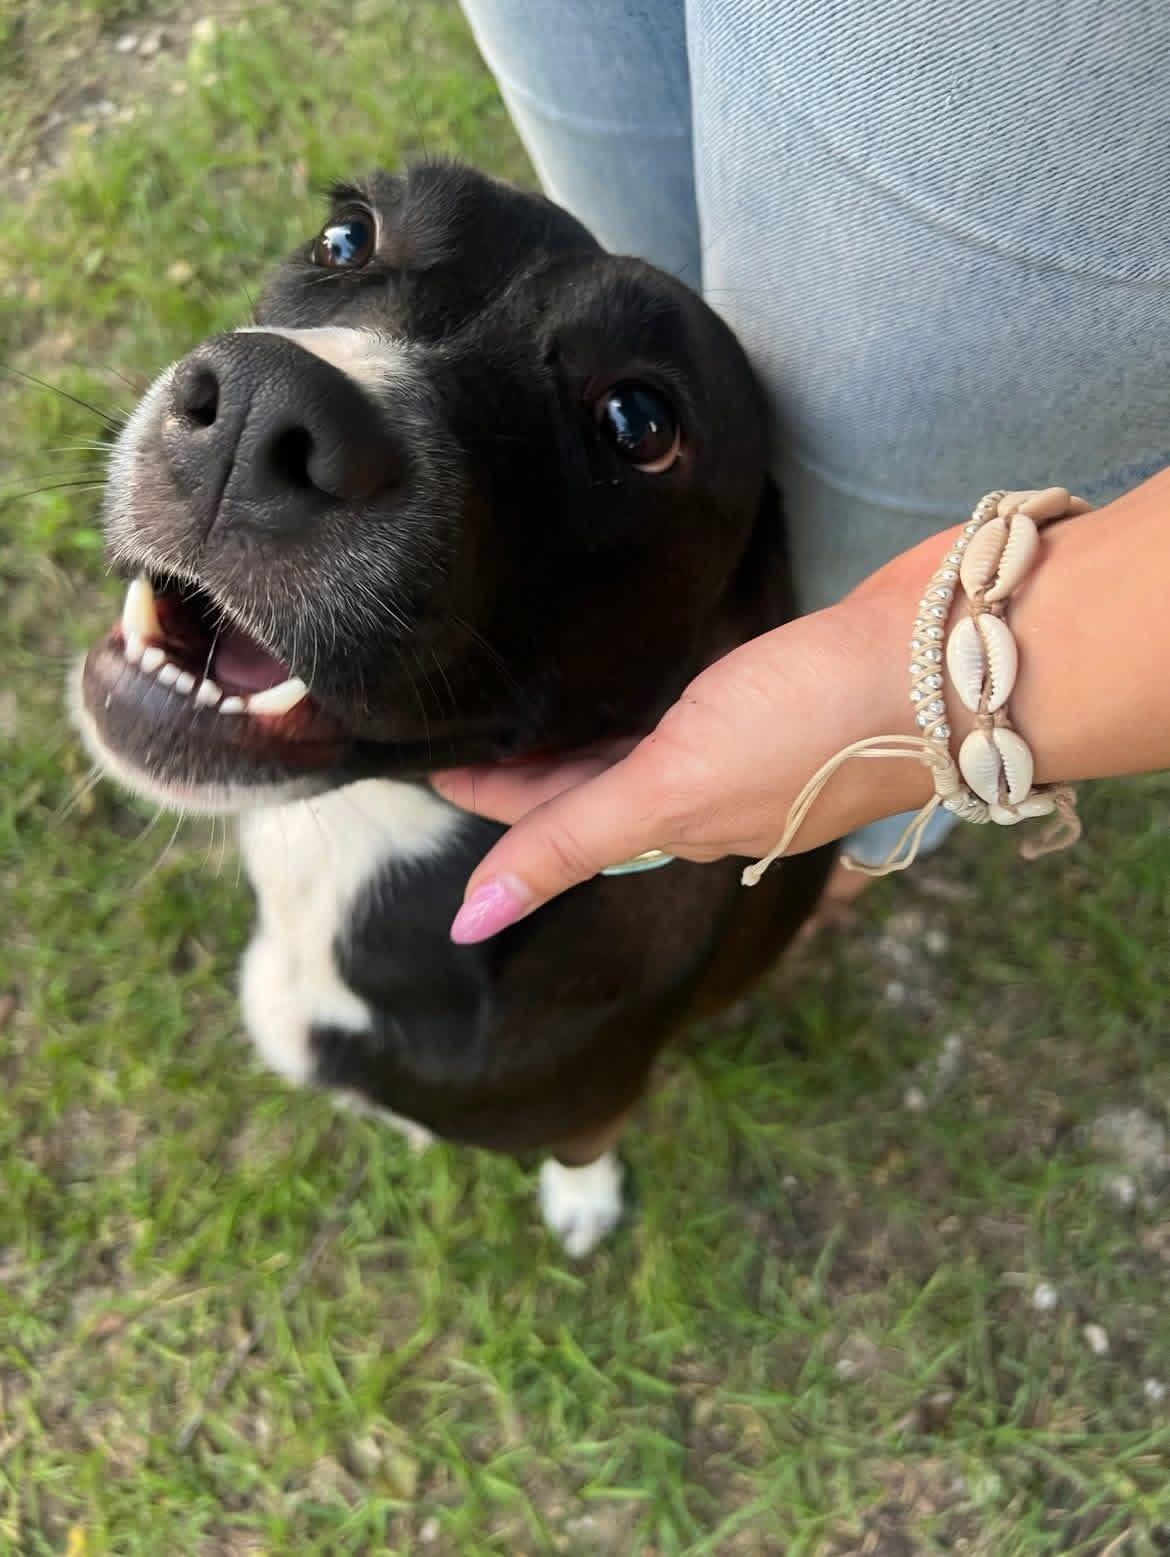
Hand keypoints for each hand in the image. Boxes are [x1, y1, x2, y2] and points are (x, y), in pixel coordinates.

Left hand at [432, 570, 930, 943]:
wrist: (946, 661)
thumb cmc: (810, 729)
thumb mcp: (674, 788)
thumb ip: (571, 841)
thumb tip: (467, 924)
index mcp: (675, 822)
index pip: (553, 819)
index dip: (488, 799)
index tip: (424, 762)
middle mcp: (705, 789)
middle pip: (588, 784)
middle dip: (522, 767)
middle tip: (452, 721)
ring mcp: (744, 739)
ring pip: (636, 744)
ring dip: (578, 733)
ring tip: (517, 698)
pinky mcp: (775, 681)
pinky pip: (686, 696)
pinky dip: (639, 693)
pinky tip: (624, 666)